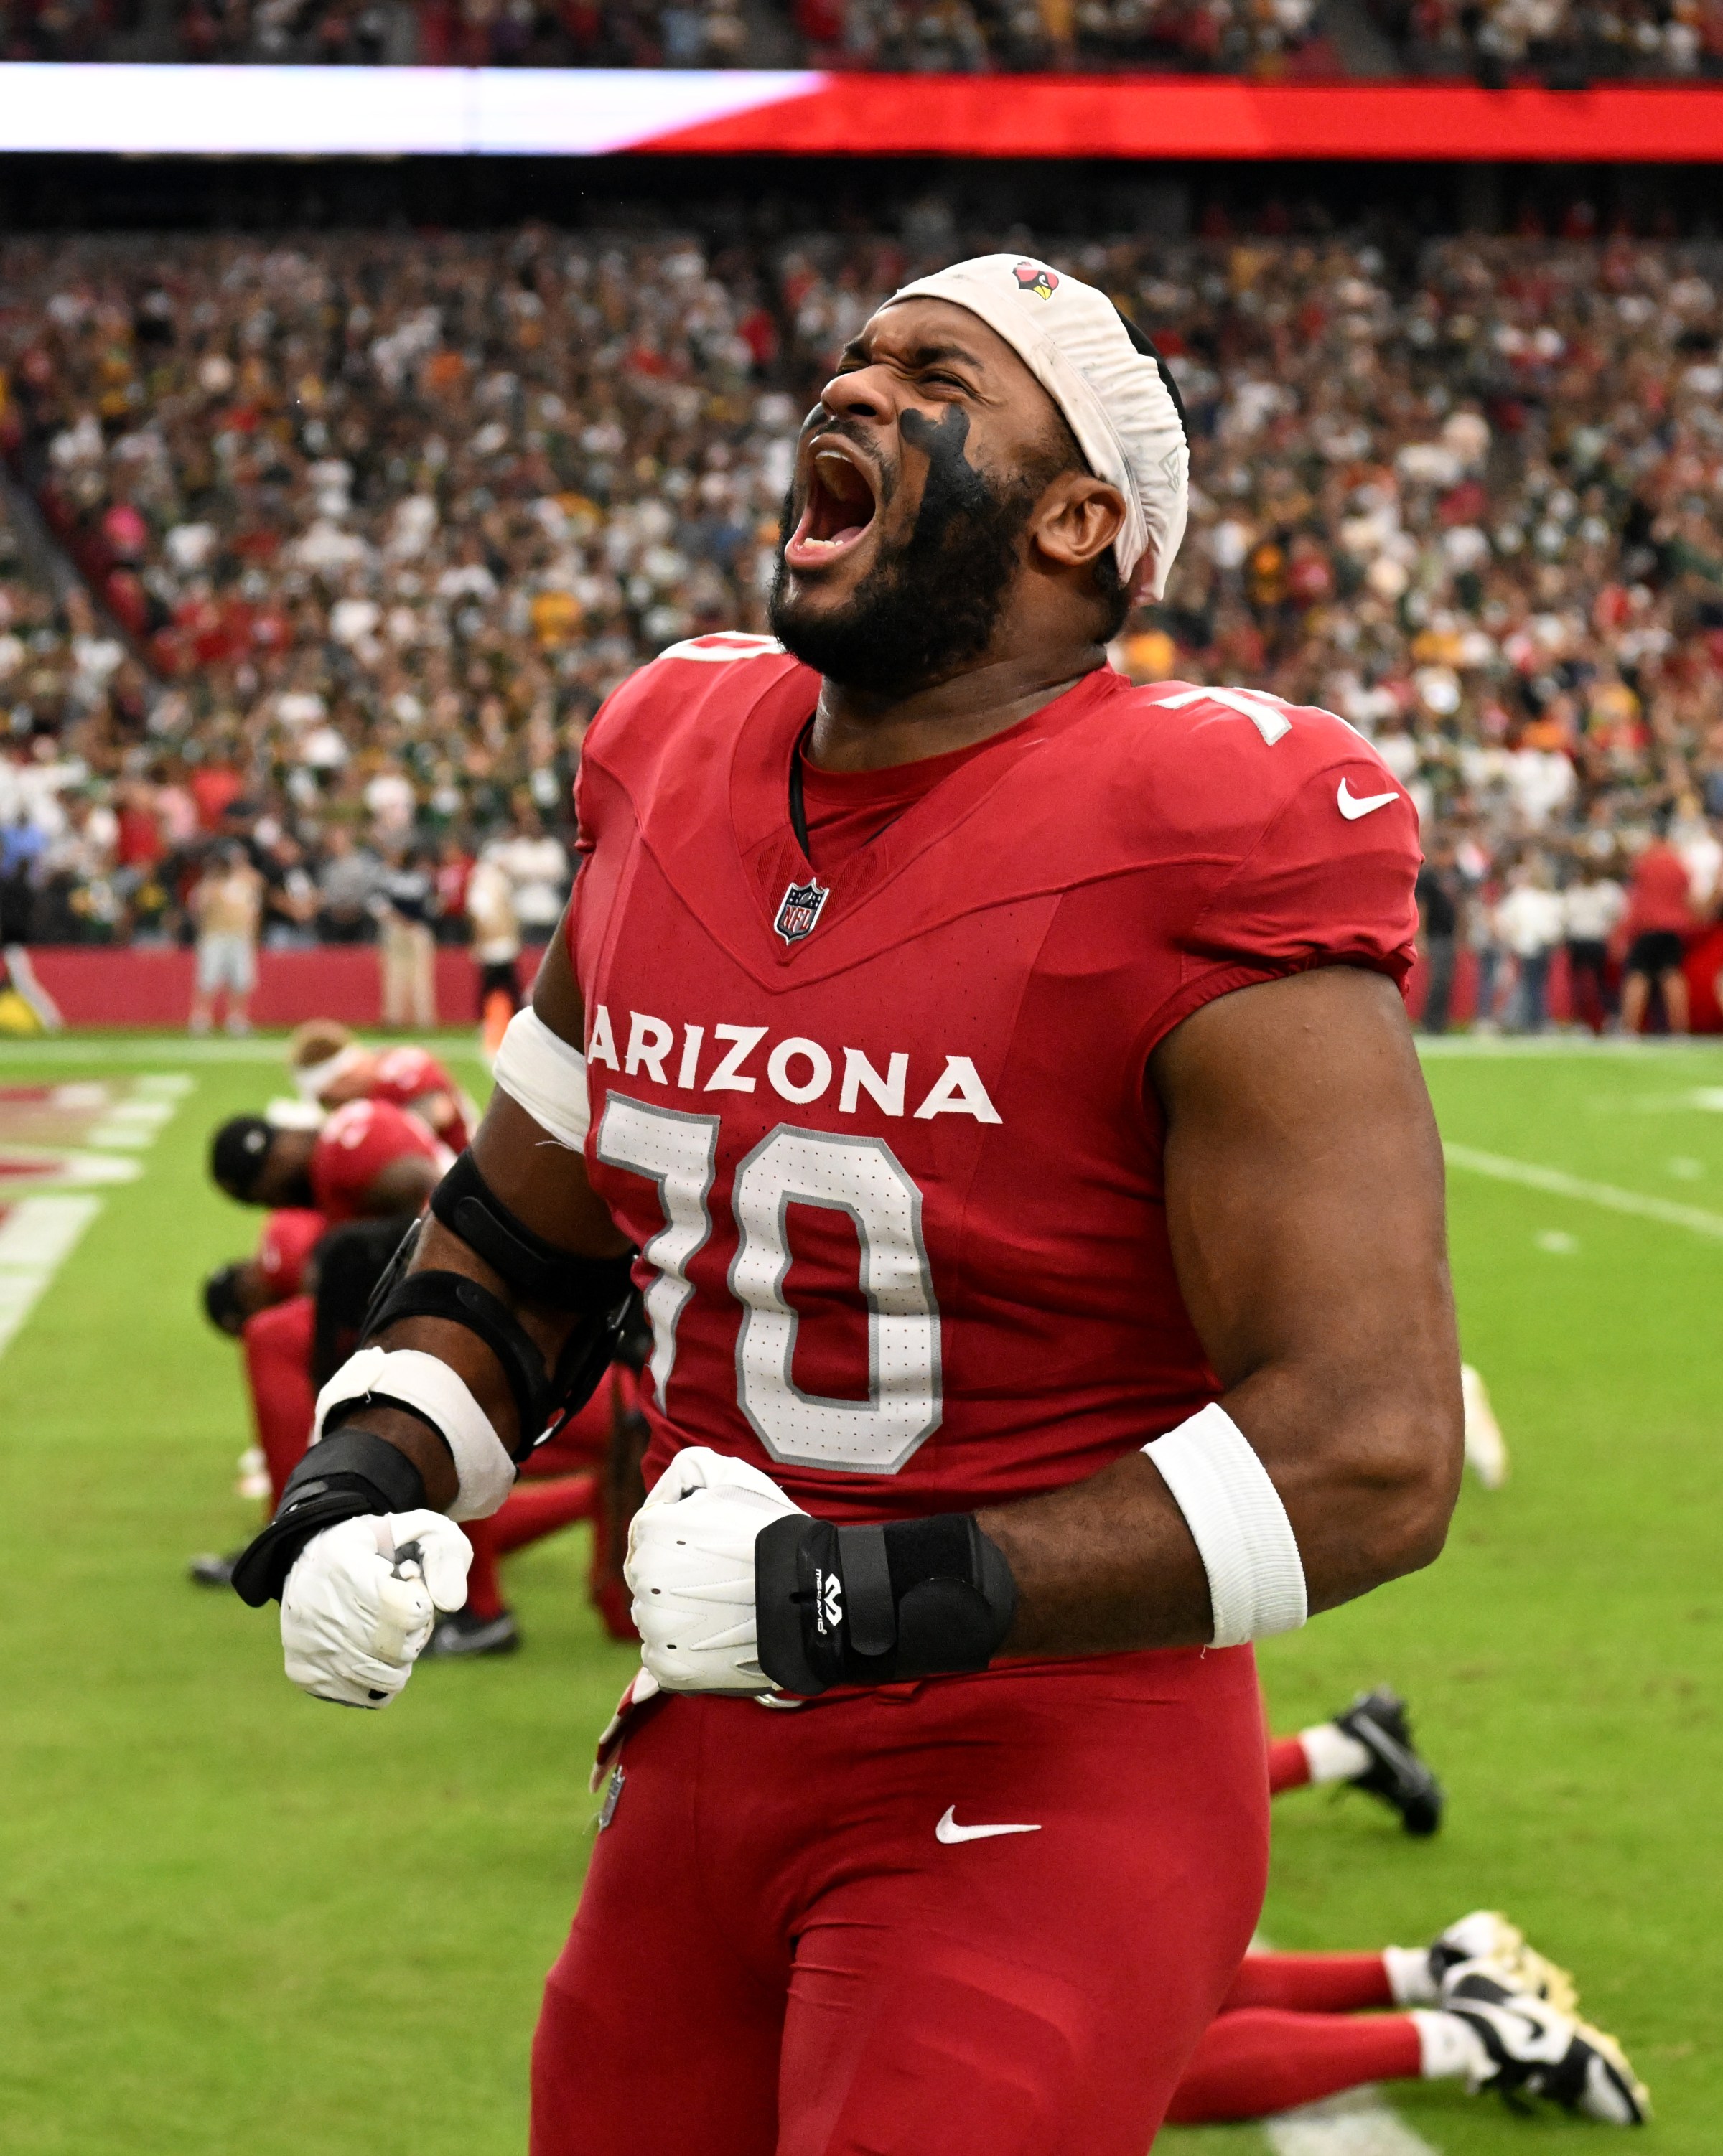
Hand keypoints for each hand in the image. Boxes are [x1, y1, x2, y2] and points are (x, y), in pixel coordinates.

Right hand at [281, 1511, 471, 1708]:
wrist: (320, 1559)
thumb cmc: (381, 1546)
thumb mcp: (421, 1530)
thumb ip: (447, 1556)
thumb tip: (451, 1605)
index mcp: (343, 1563)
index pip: (407, 1613)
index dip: (420, 1603)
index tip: (406, 1585)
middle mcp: (314, 1608)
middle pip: (397, 1651)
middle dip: (413, 1634)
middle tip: (400, 1612)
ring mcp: (305, 1645)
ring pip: (383, 1680)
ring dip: (398, 1659)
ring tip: (385, 1631)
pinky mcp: (302, 1671)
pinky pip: (364, 1696)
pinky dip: (378, 1679)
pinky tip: (369, 1651)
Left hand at [624, 1447, 804, 1693]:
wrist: (809, 1594)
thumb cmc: (771, 1532)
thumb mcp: (730, 1475)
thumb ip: (687, 1470)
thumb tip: (666, 1494)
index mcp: (652, 1531)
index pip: (649, 1533)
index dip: (681, 1537)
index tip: (711, 1546)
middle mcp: (644, 1580)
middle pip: (649, 1577)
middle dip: (677, 1575)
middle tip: (720, 1578)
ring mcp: (656, 1628)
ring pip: (653, 1616)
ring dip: (677, 1613)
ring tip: (722, 1608)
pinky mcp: (671, 1668)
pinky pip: (660, 1657)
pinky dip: (680, 1650)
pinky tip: (713, 1636)